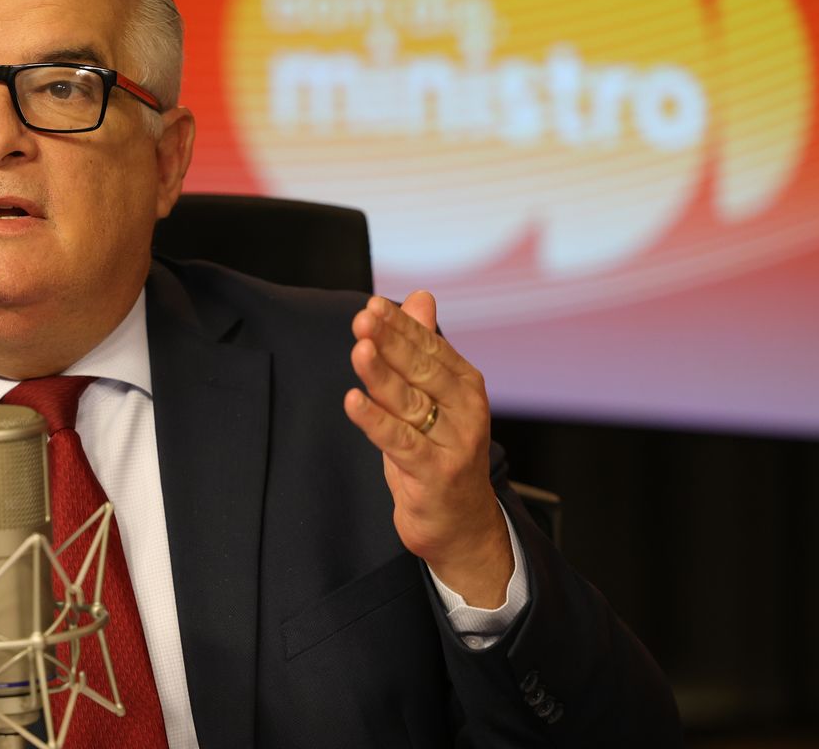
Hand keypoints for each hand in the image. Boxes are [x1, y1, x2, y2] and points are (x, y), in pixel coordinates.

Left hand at [343, 292, 512, 606]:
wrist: (463, 524)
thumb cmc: (441, 453)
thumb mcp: (433, 397)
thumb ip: (422, 347)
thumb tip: (419, 296)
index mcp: (465, 384)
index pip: (429, 346)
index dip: (401, 326)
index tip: (372, 305)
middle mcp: (465, 409)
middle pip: (420, 369)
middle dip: (390, 342)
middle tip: (362, 319)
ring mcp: (452, 442)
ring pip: (409, 402)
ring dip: (382, 375)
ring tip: (359, 350)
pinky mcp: (434, 472)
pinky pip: (399, 441)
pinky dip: (375, 421)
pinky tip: (353, 401)